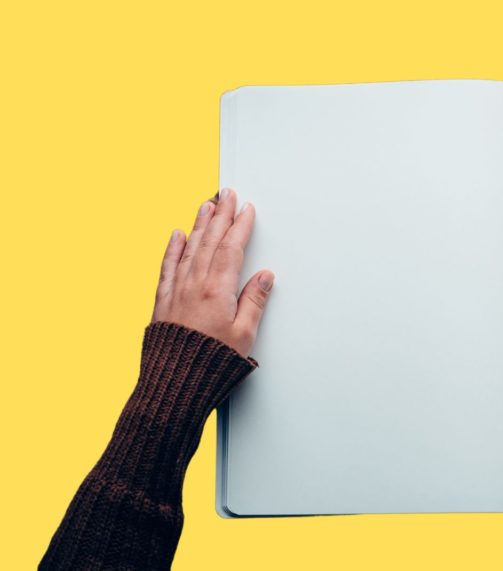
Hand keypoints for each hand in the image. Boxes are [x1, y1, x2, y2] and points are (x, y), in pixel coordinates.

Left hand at [151, 188, 273, 356]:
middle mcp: (194, 285)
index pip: (231, 248)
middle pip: (210, 240)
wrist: (174, 382)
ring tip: (207, 205)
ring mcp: (176, 290)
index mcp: (217, 291)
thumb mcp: (244, 335)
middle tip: (227, 194)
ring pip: (189, 248)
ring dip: (199, 224)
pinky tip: (177, 236)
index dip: (240, 226)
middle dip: (221, 215)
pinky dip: (173, 248)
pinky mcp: (163, 300)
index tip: (247, 210)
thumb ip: (254, 301)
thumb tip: (264, 277)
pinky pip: (168, 266)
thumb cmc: (211, 363)